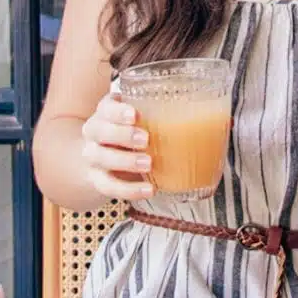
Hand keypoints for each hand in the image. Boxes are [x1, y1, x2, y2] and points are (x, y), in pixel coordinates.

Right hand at [79, 86, 153, 201]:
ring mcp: (92, 157)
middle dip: (122, 135)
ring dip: (125, 161)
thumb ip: (161, 116)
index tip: (135, 115)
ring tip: (148, 164)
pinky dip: (129, 190)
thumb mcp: (141, 121)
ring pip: (101, 157)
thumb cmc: (131, 134)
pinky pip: (109, 186)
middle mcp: (94, 133)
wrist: (105, 161)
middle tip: (145, 139)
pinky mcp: (97, 179)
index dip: (117, 111)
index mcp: (105, 113)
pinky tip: (149, 190)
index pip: (105, 108)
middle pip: (98, 130)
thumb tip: (205, 115)